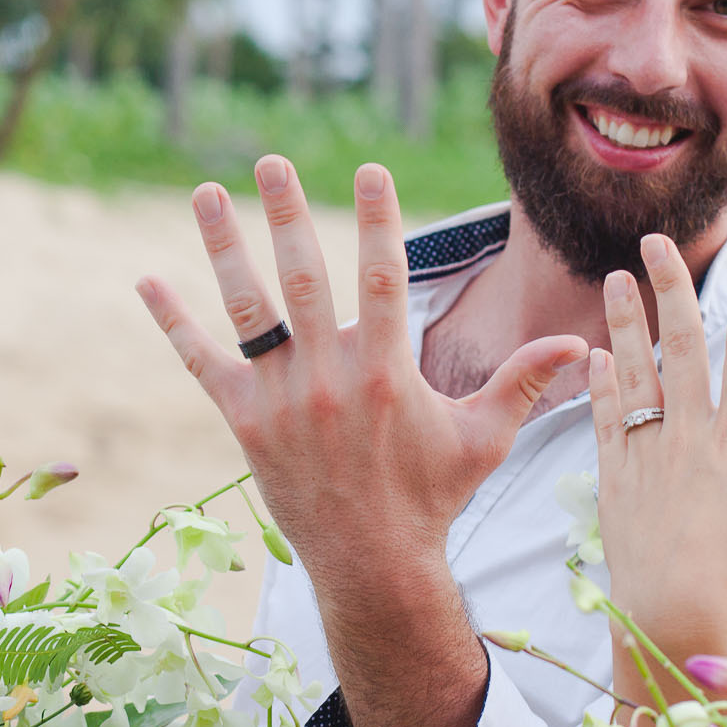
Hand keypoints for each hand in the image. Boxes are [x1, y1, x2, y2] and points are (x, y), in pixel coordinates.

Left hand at [135, 156, 587, 579]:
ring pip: (247, 309)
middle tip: (271, 160)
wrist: (373, 566)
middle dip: (287, 213)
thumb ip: (524, 382)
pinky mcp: (244, 423)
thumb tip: (580, 344)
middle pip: (303, 278)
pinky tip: (147, 280)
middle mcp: (329, 380)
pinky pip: (201, 363)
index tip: (369, 169)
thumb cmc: (433, 497)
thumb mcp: (484, 438)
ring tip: (207, 191)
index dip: (378, 220)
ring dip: (224, 246)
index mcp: (387, 374)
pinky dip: (173, 322)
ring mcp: (281, 400)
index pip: (382, 279)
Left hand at [591, 233, 726, 659]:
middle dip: (670, 287)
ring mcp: (648, 450)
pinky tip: (596, 354)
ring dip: (626, 321)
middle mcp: (691, 431)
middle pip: (683, 344)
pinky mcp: (616, 475)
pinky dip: (601, 383)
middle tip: (656, 238)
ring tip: (615, 277)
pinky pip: (604, 417)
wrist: (675, 610)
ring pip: (637, 371)